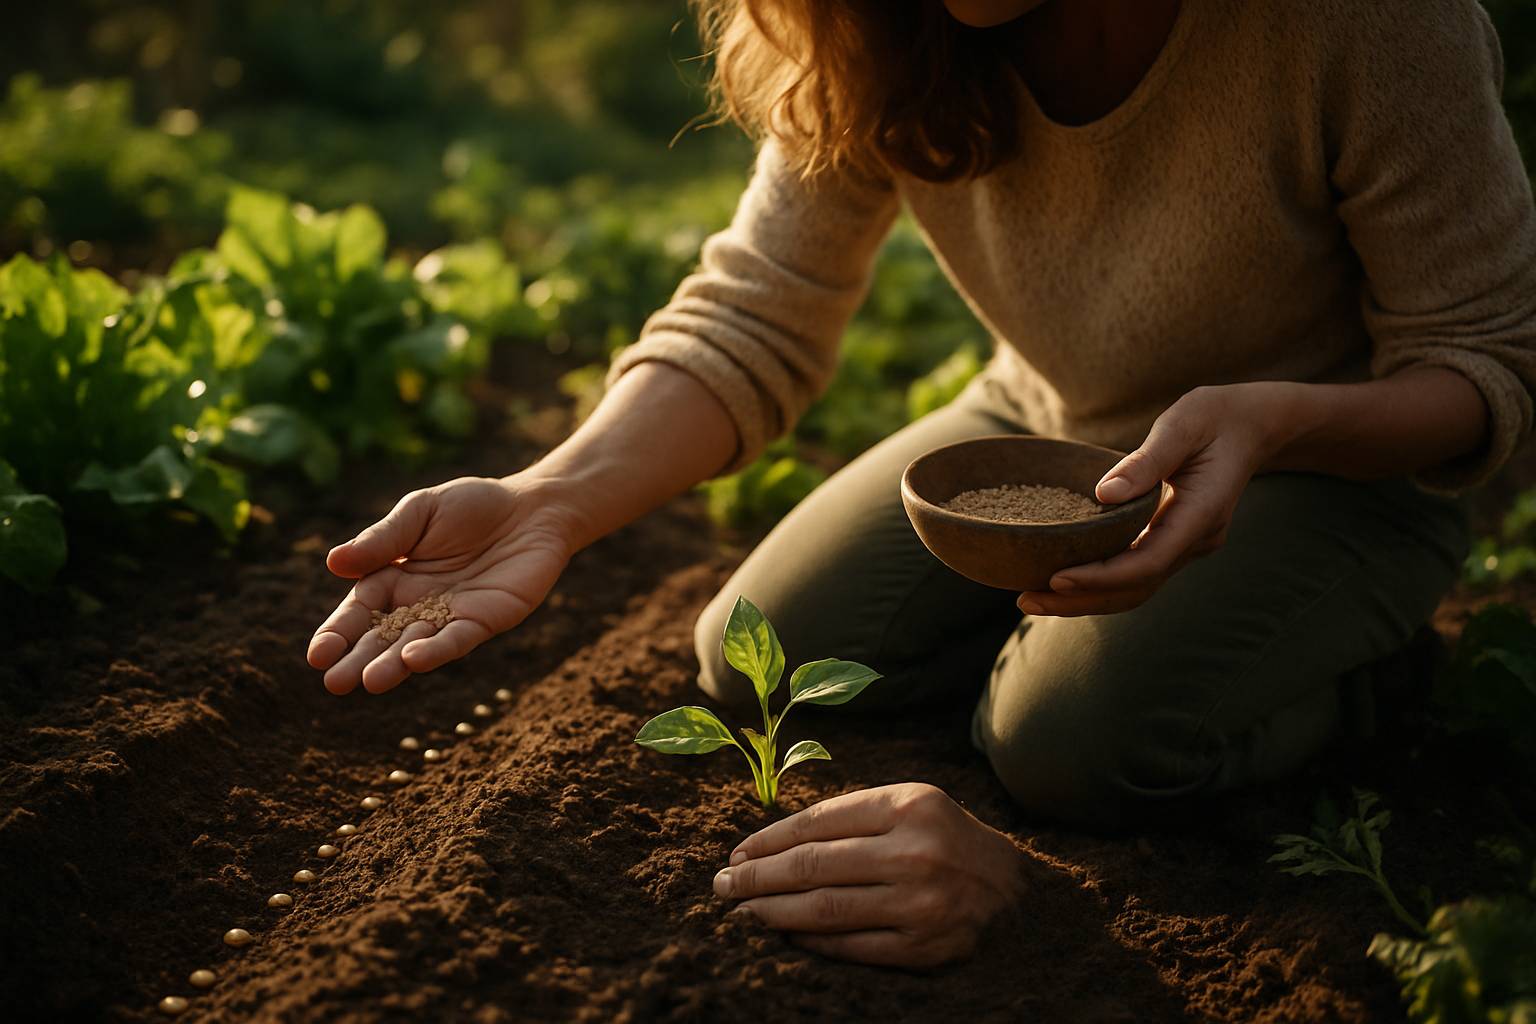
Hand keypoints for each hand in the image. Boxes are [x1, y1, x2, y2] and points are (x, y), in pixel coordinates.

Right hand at [306, 474, 581, 694]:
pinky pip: (458, 639)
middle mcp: (417, 605)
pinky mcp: (485, 620)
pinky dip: (437, 649)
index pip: (358, 612)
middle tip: (334, 683)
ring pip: (417, 645)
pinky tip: (415, 659)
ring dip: (394, 665)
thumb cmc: (471, 506)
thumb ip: (382, 540)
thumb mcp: (419, 512)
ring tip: (370, 682)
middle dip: (358, 660)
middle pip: (382, 638)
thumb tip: (333, 562)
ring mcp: (451, 617)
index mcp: (392, 579)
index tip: (317, 655)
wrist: (532, 507)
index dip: (337, 634)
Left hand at [711, 783, 1026, 967]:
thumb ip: (853, 815)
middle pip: (813, 866)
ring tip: (741, 912)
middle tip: (721, 885)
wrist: (1018, 897)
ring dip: (771, 912)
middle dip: (756, 877)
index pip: (819, 822)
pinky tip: (785, 936)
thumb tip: (773, 842)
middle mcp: (915, 852)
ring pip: (823, 909)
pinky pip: (849, 946)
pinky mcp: (923, 948)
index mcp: (909, 806)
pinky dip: (810, 942)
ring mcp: (920, 903)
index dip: (769, 839)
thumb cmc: (948, 841)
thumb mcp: (912, 805)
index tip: (737, 853)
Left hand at [1017, 383, 1286, 616]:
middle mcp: (1195, 539)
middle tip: (1027, 602)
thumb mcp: (1184, 425)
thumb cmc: (1215, 417)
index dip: (1101, 576)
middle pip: (1136, 587)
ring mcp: (1186, 544)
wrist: (1252, 425)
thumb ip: (1147, 461)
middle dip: (1082, 599)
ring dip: (1086, 599)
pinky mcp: (1172, 540)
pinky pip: (1134, 572)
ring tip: (1032, 600)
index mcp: (1201, 514)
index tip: (1057, 579)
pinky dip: (1099, 581)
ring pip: (1135, 588)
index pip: (1147, 561)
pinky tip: (1060, 580)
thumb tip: (1104, 493)